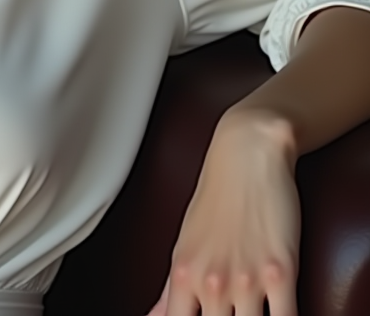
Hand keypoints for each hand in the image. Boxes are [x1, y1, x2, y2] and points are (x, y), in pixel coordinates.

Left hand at [145, 108, 300, 315]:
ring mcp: (246, 279)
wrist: (245, 154)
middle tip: (230, 311)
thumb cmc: (216, 197)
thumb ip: (172, 289)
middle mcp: (211, 281)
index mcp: (183, 275)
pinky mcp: (282, 273)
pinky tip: (279, 314)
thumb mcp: (186, 243)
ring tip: (254, 309)